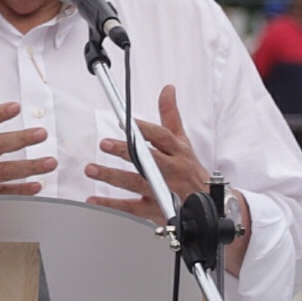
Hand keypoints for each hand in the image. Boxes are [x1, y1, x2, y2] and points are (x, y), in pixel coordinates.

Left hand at [87, 88, 245, 268]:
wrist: (209, 205)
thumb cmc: (190, 170)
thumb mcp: (183, 141)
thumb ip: (171, 116)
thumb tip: (167, 89)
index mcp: (178, 152)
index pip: (162, 137)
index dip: (144, 129)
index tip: (125, 123)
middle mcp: (172, 171)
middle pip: (148, 160)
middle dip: (126, 151)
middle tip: (105, 143)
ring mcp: (164, 191)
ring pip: (137, 183)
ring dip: (113, 176)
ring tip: (92, 169)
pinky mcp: (156, 210)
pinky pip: (132, 207)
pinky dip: (112, 204)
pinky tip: (94, 199)